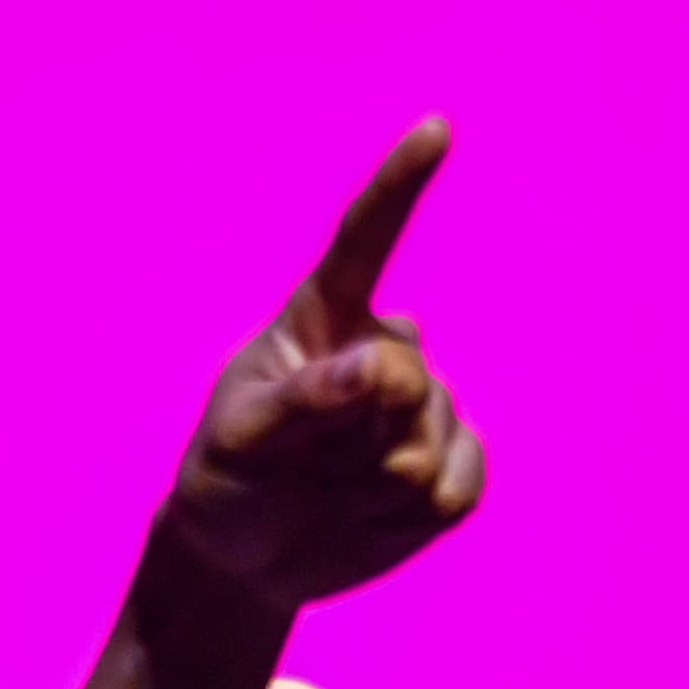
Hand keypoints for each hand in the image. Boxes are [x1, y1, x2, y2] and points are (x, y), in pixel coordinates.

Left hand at [171, 122, 487, 608]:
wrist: (247, 560)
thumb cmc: (228, 483)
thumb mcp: (240, 441)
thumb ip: (308, 399)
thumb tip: (391, 363)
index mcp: (323, 319)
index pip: (366, 241)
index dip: (400, 185)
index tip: (435, 129)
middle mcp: (382, 350)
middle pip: (405, 383)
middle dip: (355, 442)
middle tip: (306, 468)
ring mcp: (425, 407)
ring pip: (429, 444)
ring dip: (374, 489)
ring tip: (331, 491)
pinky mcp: (453, 463)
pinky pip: (459, 485)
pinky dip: (414, 515)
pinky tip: (374, 515)